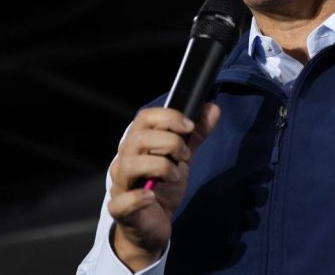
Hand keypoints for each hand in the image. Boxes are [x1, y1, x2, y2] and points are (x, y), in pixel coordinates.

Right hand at [107, 102, 220, 270]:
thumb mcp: (182, 159)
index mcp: (138, 143)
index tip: (190, 126)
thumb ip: (196, 135)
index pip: (145, 117)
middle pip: (139, 138)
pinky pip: (121, 201)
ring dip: (160, 166)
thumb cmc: (163, 188)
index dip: (169, 117)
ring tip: (175, 176)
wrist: (153, 226)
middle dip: (170, 143)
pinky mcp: (120, 209)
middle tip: (185, 156)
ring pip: (130, 165)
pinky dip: (137, 197)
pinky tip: (152, 196)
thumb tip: (213, 108)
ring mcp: (120, 184)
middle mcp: (125, 160)